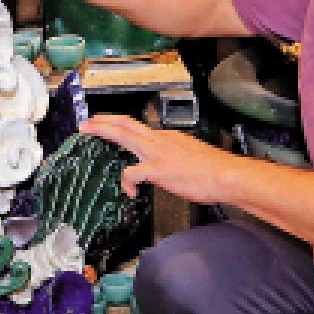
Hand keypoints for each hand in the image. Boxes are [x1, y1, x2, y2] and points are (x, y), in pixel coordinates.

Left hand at [79, 114, 241, 202]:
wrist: (227, 175)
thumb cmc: (215, 170)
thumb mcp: (191, 157)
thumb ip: (175, 158)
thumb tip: (169, 166)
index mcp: (169, 138)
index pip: (140, 129)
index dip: (122, 126)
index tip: (112, 126)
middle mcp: (161, 140)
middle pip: (126, 123)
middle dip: (104, 121)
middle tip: (87, 122)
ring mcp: (158, 152)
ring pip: (123, 135)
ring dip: (103, 132)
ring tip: (88, 133)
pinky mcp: (158, 168)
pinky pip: (132, 173)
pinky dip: (127, 182)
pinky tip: (131, 192)